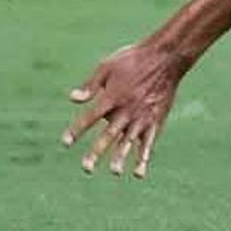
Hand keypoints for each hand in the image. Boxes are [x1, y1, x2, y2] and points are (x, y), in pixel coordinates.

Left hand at [65, 39, 190, 177]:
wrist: (165, 58)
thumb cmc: (133, 60)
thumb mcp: (107, 66)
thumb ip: (91, 85)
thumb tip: (72, 98)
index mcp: (112, 97)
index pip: (91, 117)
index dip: (77, 130)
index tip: (65, 142)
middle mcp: (126, 110)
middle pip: (109, 134)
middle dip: (97, 152)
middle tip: (86, 168)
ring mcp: (141, 117)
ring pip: (129, 141)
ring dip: (121, 157)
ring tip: (114, 172)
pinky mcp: (155, 121)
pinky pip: (149, 143)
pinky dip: (144, 158)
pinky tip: (138, 173)